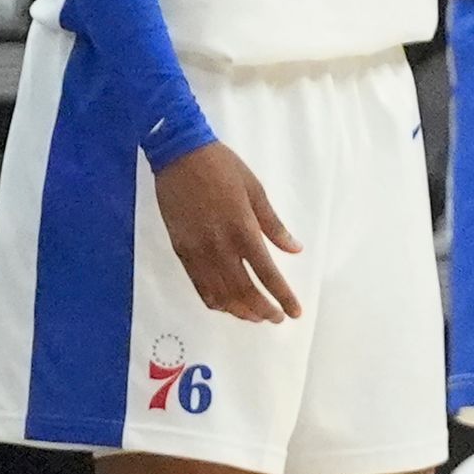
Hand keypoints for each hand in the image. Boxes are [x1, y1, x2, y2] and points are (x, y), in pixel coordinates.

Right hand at [152, 140, 299, 323]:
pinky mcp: (181, 250)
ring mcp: (197, 251)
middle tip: (275, 318)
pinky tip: (225, 305)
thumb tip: (295, 249)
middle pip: (243, 291)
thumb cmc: (222, 167)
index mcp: (243, 229)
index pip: (267, 274)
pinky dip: (214, 300)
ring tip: (254, 317)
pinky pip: (198, 285)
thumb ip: (273, 225)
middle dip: (263, 310)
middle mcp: (220, 246)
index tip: (294, 312)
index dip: (283, 297)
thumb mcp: (256, 190)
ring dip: (239, 311)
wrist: (178, 155)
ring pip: (220, 294)